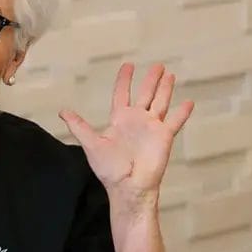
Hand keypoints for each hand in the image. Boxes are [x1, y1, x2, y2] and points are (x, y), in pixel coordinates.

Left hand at [59, 62, 193, 203]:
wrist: (128, 186)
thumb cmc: (109, 168)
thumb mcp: (91, 144)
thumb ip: (79, 126)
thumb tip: (62, 111)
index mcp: (120, 119)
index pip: (122, 94)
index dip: (124, 80)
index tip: (128, 65)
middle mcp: (137, 120)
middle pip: (145, 94)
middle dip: (151, 80)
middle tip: (158, 65)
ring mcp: (151, 127)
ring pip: (161, 102)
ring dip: (166, 89)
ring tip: (170, 74)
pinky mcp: (164, 137)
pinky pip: (174, 121)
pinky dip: (182, 112)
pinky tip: (189, 102)